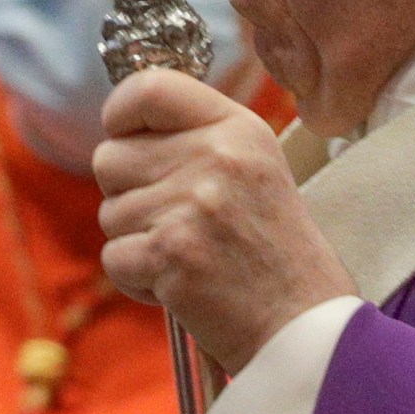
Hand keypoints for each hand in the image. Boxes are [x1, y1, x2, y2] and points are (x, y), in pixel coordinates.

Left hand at [94, 69, 354, 372]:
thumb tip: (124, 129)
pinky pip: (113, 257)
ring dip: (136, 240)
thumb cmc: (276, 251)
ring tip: (188, 255)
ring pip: (109, 211)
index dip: (121, 111)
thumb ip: (196, 138)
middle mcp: (214, 157)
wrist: (304, 326)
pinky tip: (179, 284)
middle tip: (174, 220)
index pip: (149, 87)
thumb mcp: (256, 167)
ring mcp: (190, 205)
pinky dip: (137, 279)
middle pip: (110, 156)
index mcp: (238, 128)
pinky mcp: (170, 254)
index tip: (125, 135)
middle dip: (127, 193)